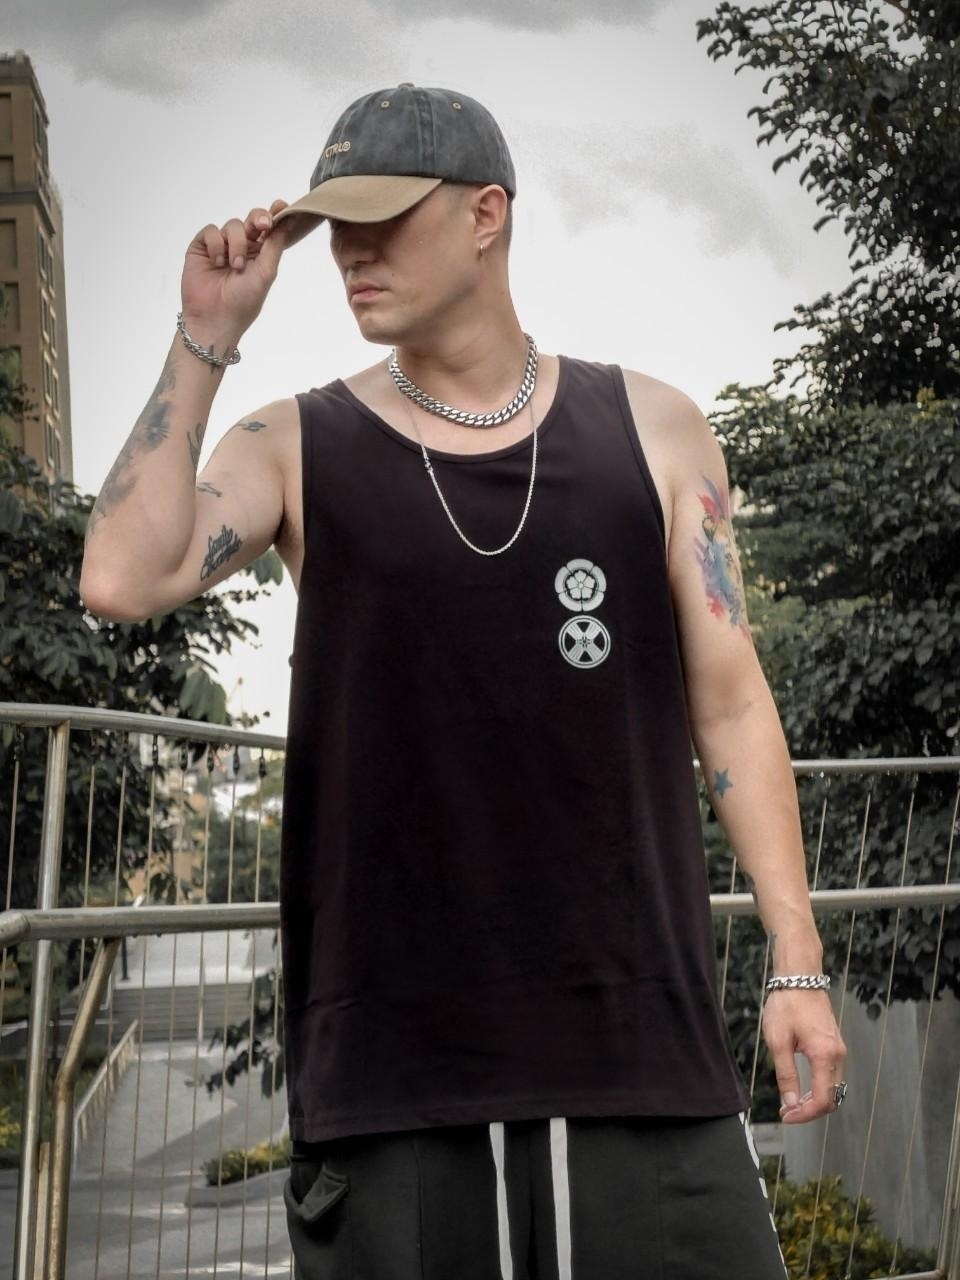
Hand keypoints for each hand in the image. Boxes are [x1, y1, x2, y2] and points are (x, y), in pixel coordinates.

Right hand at [181, 199, 300, 341]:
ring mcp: (222, 246)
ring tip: (234, 266)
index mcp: (261, 254)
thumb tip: (289, 221)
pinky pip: (211, 231)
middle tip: (263, 225)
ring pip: (232, 225)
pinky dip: (216, 244)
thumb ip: (275, 245)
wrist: (215, 318)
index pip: (270, 229)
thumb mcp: (266, 272)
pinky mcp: (202, 247)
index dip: (275, 214)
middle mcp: (242, 247)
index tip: (282, 206)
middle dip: (258, 218)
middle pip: (252, 219)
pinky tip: (217, 262)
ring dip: (236, 244)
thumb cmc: (243, 302)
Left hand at [762, 989, 846, 1123]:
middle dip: (810, 1111)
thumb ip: (786, 1073)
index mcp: (825, 1056)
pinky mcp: (834, 1045)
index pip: (823, 1099)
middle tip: (787, 1111)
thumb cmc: (787, 1004)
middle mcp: (838, 1055)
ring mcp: (839, 1050)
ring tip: (791, 1102)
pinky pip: (831, 1075)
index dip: (805, 1114)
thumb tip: (790, 1101)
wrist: (800, 978)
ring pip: (833, 1088)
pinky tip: (801, 1087)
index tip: (786, 1116)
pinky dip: (819, 1087)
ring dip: (815, 1100)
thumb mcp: (778, 1040)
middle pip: (832, 1098)